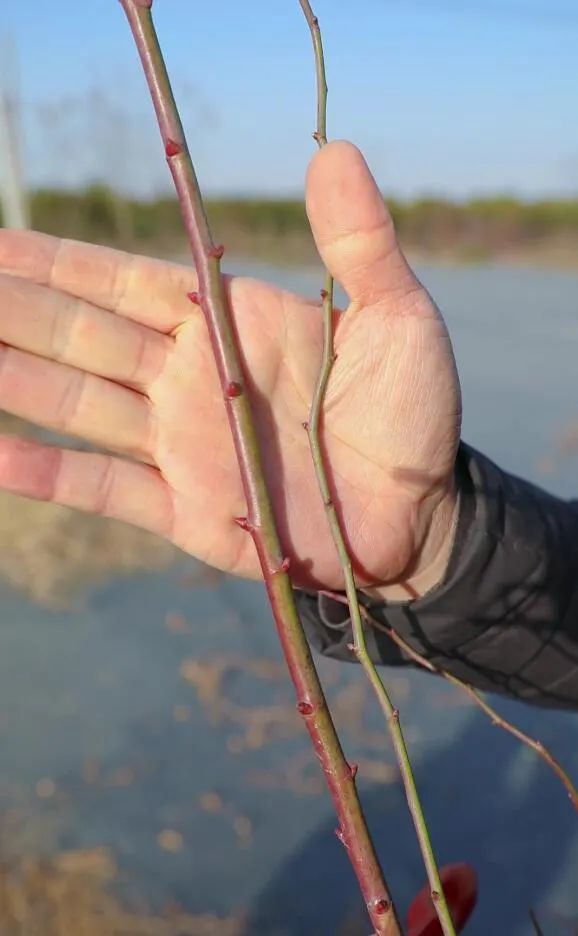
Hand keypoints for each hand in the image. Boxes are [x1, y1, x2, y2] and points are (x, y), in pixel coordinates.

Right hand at [0, 142, 460, 593]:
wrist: (419, 516)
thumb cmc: (411, 413)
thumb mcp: (400, 317)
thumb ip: (360, 243)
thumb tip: (333, 150)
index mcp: (226, 323)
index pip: (121, 280)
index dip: (54, 261)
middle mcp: (185, 377)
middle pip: (78, 332)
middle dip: (13, 308)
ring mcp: (178, 444)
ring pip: (74, 401)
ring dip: (12, 376)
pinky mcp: (182, 509)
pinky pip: (102, 486)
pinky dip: (45, 471)